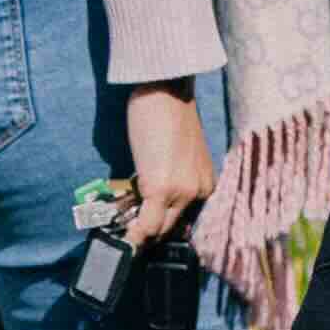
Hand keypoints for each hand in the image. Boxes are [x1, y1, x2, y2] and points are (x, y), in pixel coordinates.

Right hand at [123, 83, 216, 241]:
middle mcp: (199, 191)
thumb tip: (150, 201)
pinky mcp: (160, 188)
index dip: (163, 228)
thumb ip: (172, 178)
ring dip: (140, 235)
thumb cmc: (169, 114)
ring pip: (159, 230)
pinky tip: (123, 239)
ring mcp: (182, 192)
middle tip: (131, 236)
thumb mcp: (179, 154)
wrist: (166, 90)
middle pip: (172, 228)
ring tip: (123, 236)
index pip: (185, 220)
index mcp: (206, 183)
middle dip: (150, 234)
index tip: (147, 233)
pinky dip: (134, 235)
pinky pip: (146, 224)